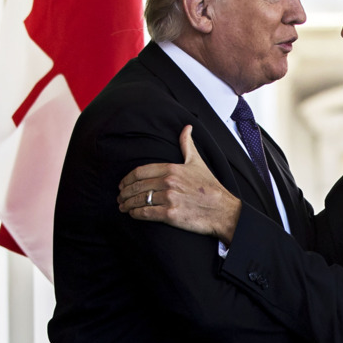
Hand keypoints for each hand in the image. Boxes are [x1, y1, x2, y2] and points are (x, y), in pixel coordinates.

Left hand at [118, 125, 241, 244]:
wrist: (223, 210)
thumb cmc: (210, 187)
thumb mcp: (198, 162)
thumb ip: (187, 145)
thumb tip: (187, 127)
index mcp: (172, 168)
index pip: (140, 172)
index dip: (127, 179)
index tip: (122, 184)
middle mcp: (169, 182)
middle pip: (137, 186)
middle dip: (124, 192)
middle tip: (119, 197)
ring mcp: (169, 198)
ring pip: (139, 200)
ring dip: (127, 204)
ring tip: (123, 207)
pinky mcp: (171, 215)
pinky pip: (145, 213)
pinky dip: (136, 214)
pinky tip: (132, 214)